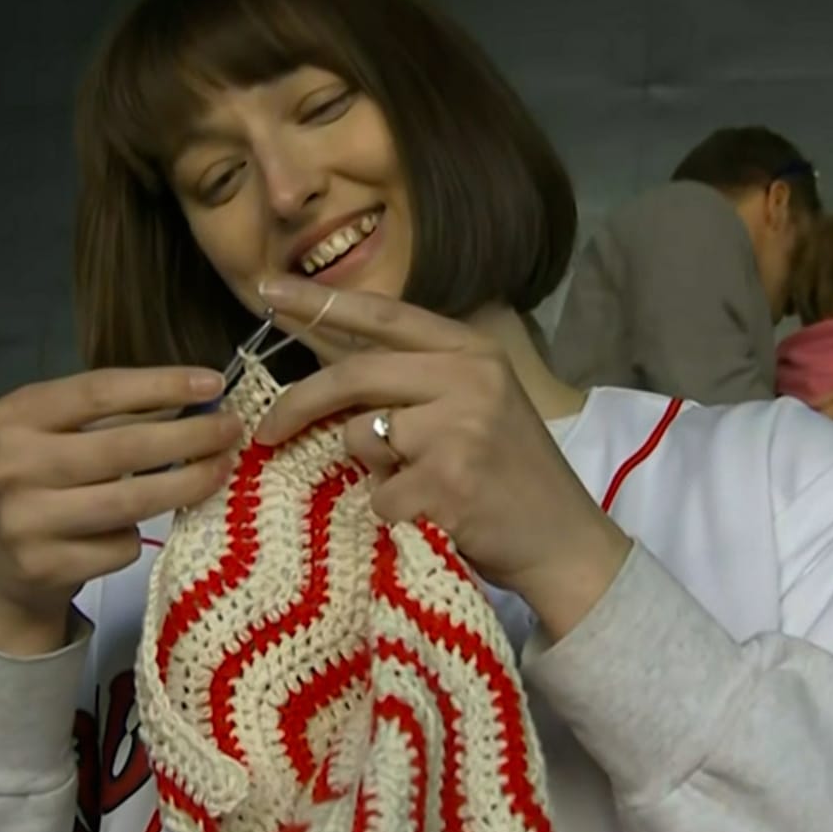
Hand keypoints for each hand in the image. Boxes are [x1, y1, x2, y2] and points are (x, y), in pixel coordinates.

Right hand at [0, 368, 244, 655]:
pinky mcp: (45, 565)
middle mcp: (12, 465)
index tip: (212, 384)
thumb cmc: (40, 486)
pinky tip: (141, 529)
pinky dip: (141, 536)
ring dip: (186, 484)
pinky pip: (122, 546)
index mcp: (14, 417)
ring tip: (220, 470)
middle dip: (190, 436)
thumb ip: (112, 418)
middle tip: (232, 430)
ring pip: (130, 500)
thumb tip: (198, 401)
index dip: (161, 385)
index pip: (98, 390)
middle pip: (123, 446)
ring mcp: (25, 520)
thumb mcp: (55, 438)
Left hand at [252, 276, 630, 636]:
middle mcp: (469, 378)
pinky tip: (432, 517)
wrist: (565, 542)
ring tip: (419, 485)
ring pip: (359, 438)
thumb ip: (415, 379)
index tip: (266, 289)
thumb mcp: (476, 404)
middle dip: (299, 403)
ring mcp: (459, 429)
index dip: (320, 301)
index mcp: (473, 351)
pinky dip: (390, 513)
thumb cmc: (509, 476)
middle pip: (354, 374)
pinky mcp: (448, 482)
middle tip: (267, 430)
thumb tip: (327, 366)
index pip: (383, 314)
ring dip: (371, 471)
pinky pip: (377, 495)